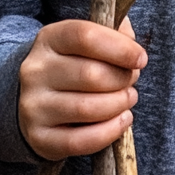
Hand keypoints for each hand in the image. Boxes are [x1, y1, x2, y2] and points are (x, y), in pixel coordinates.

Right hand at [18, 17, 146, 160]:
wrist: (38, 98)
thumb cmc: (74, 64)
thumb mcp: (88, 41)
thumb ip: (114, 33)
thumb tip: (133, 48)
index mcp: (49, 39)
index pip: (86, 36)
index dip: (121, 48)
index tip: (141, 59)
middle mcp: (36, 71)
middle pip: (91, 74)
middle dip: (122, 79)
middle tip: (132, 80)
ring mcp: (34, 106)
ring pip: (87, 109)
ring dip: (119, 104)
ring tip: (128, 98)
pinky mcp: (39, 137)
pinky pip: (80, 141)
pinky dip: (110, 132)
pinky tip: (122, 120)